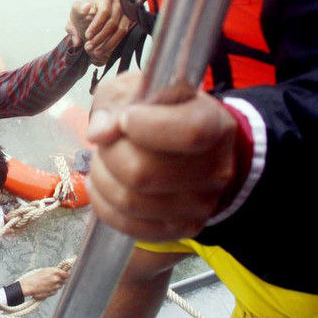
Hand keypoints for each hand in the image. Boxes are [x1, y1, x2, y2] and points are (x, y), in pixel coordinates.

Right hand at [17, 267, 68, 299]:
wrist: (29, 285)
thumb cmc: (35, 277)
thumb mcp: (45, 270)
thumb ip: (55, 271)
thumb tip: (61, 273)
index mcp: (55, 271)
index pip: (66, 274)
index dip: (65, 275)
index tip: (64, 275)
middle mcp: (56, 279)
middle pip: (64, 280)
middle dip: (60, 279)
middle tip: (53, 279)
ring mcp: (55, 286)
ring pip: (59, 285)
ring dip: (56, 285)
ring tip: (47, 283)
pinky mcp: (53, 292)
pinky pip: (56, 290)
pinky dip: (53, 289)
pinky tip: (46, 287)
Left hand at [67, 0, 132, 65]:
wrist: (91, 21)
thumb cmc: (84, 15)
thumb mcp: (77, 11)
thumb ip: (78, 9)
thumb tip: (86, 7)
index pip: (104, 12)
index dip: (96, 25)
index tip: (87, 36)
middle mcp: (119, 4)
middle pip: (112, 23)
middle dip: (100, 37)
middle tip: (89, 47)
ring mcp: (127, 14)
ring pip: (120, 31)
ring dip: (108, 44)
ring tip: (96, 52)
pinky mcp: (131, 24)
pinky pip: (125, 36)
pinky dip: (115, 44)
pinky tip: (105, 51)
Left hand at [86, 72, 237, 240]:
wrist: (185, 142)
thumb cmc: (156, 109)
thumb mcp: (135, 89)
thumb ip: (115, 103)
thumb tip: (101, 133)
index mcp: (214, 124)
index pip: (188, 133)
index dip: (144, 126)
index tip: (125, 118)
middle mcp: (216, 168)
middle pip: (144, 172)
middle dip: (110, 153)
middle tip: (108, 141)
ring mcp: (201, 204)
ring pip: (131, 201)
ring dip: (103, 178)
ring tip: (105, 161)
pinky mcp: (182, 228)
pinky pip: (129, 225)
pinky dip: (104, 204)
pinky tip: (104, 183)